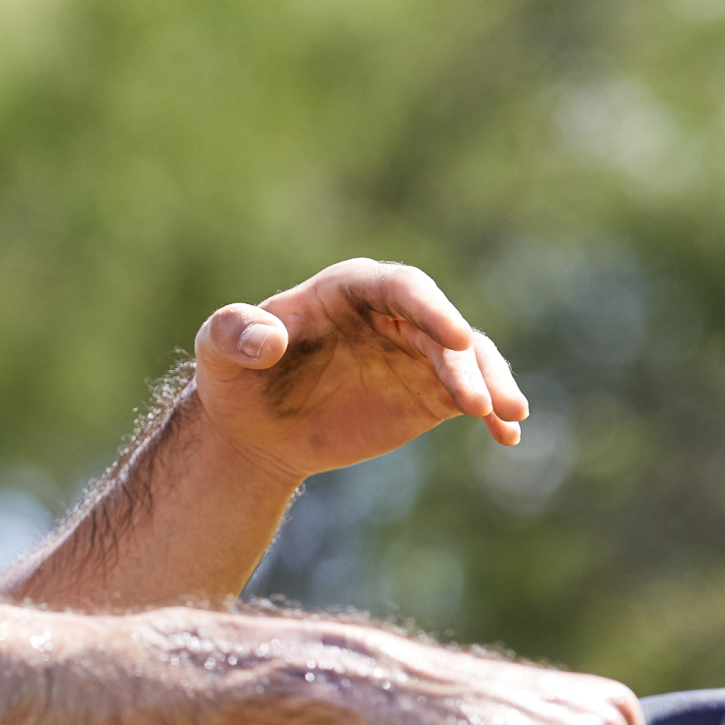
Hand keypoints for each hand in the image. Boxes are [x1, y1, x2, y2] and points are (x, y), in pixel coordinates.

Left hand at [192, 258, 526, 481]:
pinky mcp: (428, 392)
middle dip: (465, 362)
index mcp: (347, 289)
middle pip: (440, 327)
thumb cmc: (235, 377)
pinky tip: (508, 436)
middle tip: (479, 403)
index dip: (431, 308)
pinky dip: (494, 412)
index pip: (401, 287)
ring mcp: (414, 352)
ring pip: (468, 359)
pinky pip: (472, 395)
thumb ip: (232, 333)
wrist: (255, 430)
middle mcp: (391, 314)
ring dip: (490, 384)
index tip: (456, 338)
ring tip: (506, 418)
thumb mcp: (217, 350)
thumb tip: (266, 338)